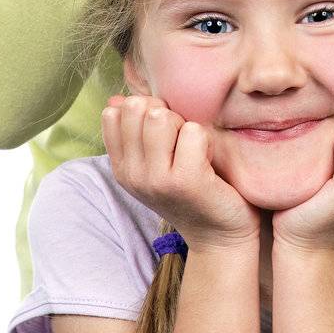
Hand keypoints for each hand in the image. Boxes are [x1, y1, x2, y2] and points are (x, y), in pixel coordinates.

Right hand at [101, 95, 260, 251]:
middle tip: (181, 140)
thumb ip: (135, 132)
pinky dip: (206, 139)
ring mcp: (156, 179)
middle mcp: (132, 174)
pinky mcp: (185, 180)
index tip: (163, 133)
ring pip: (161, 116)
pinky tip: (208, 161)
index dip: (143, 111)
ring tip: (193, 150)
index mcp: (121, 167)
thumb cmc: (191, 189)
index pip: (113, 113)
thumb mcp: (154, 162)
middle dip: (164, 113)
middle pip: (137, 108)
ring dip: (183, 124)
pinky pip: (192, 131)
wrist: (221, 235)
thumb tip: (118, 98)